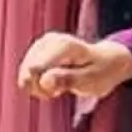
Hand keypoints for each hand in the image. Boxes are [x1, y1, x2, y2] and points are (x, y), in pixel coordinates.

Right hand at [17, 33, 131, 99]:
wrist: (106, 61)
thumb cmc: (100, 72)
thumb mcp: (90, 80)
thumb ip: (68, 80)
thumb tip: (44, 81)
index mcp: (64, 46)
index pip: (36, 68)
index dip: (41, 87)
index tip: (56, 92)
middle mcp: (49, 40)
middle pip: (29, 72)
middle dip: (40, 88)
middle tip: (58, 91)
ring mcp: (41, 43)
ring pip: (25, 73)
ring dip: (38, 86)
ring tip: (57, 88)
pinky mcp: (36, 49)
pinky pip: (26, 72)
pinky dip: (36, 82)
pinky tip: (50, 82)